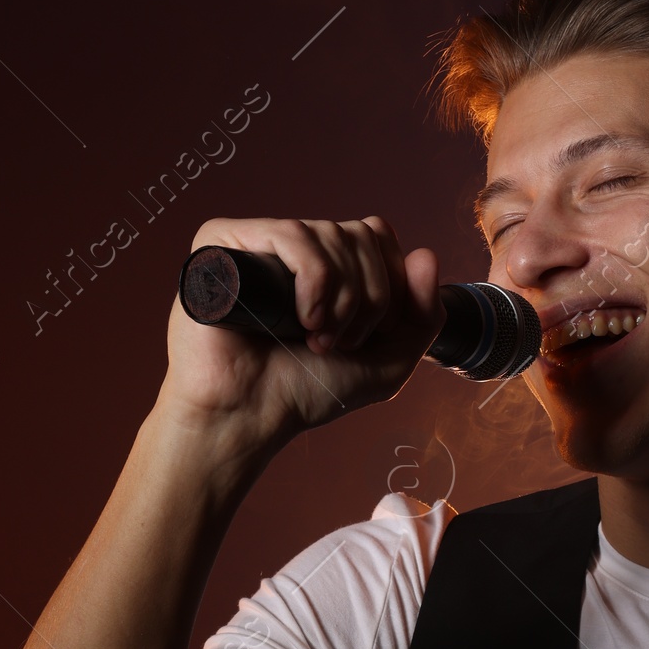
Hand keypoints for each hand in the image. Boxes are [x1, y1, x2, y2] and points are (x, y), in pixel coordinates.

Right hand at [161, 213, 441, 445]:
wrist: (250, 414)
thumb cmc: (308, 390)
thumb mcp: (387, 361)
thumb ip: (423, 315)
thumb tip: (424, 254)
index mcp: (327, 264)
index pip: (377, 234)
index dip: (390, 283)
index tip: (372, 333)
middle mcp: (294, 247)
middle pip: (361, 234)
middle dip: (369, 297)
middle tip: (340, 342)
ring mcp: (259, 241)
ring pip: (333, 234)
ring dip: (343, 298)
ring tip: (317, 338)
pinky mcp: (224, 241)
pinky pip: (294, 235)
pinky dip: (315, 281)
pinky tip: (303, 319)